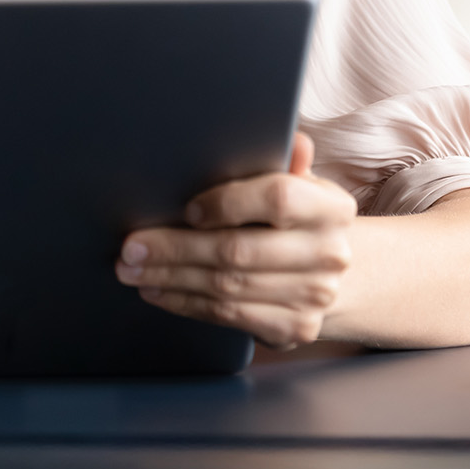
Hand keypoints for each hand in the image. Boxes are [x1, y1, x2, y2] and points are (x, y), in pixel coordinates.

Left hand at [114, 133, 357, 349]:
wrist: (337, 278)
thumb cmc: (299, 222)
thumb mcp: (299, 187)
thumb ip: (284, 162)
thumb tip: (293, 141)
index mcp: (331, 207)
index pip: (277, 198)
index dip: (227, 203)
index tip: (186, 209)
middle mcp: (329, 253)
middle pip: (239, 250)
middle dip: (175, 248)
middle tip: (132, 246)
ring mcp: (314, 295)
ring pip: (227, 287)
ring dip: (171, 278)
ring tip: (133, 269)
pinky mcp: (296, 328)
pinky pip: (228, 316)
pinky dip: (186, 303)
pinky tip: (159, 291)